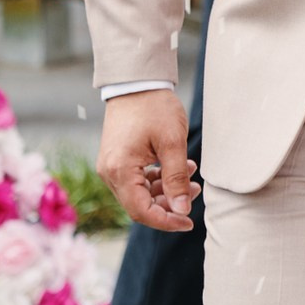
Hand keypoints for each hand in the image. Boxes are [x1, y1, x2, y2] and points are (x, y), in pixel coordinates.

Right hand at [98, 89, 197, 231]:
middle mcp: (109, 172)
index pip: (141, 211)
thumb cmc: (154, 107)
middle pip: (139, 204)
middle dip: (169, 204)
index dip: (166, 221)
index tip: (188, 222)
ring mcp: (111, 166)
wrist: (136, 81)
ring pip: (139, 193)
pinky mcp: (117, 159)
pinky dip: (157, 179)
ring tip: (191, 177)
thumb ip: (177, 179)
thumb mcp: (172, 143)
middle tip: (195, 192)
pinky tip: (179, 168)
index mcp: (120, 170)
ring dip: (165, 190)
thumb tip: (182, 210)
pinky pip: (136, 180)